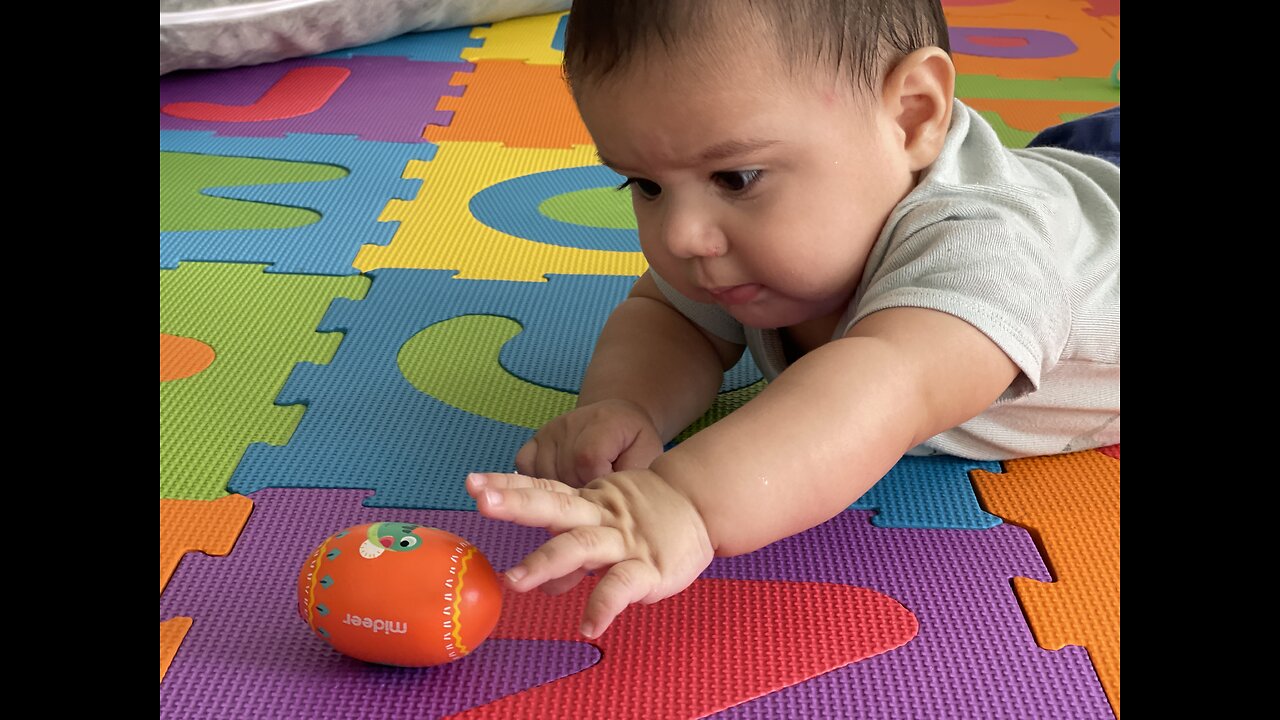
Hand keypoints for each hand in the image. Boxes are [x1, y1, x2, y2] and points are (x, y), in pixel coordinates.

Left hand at [466, 468, 713, 637]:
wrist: (700, 506)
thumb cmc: (645, 515)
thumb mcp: (603, 513)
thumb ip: (567, 537)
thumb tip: (530, 576)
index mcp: (587, 500)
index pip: (543, 488)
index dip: (510, 485)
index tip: (474, 483)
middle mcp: (599, 515)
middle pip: (553, 505)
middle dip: (516, 504)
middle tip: (482, 503)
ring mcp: (622, 541)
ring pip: (580, 546)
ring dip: (546, 562)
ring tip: (515, 581)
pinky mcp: (648, 568)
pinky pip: (621, 587)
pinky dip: (604, 606)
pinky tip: (588, 626)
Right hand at [515, 399, 663, 486]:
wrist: (616, 417)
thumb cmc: (633, 440)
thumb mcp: (646, 453)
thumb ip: (633, 474)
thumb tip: (612, 499)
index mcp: (602, 423)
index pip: (586, 461)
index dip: (596, 486)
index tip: (609, 493)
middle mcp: (569, 424)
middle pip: (565, 473)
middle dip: (581, 494)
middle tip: (597, 495)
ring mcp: (548, 432)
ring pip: (543, 476)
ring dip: (561, 492)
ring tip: (581, 490)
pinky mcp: (534, 440)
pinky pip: (525, 468)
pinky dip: (538, 483)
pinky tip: (559, 485)